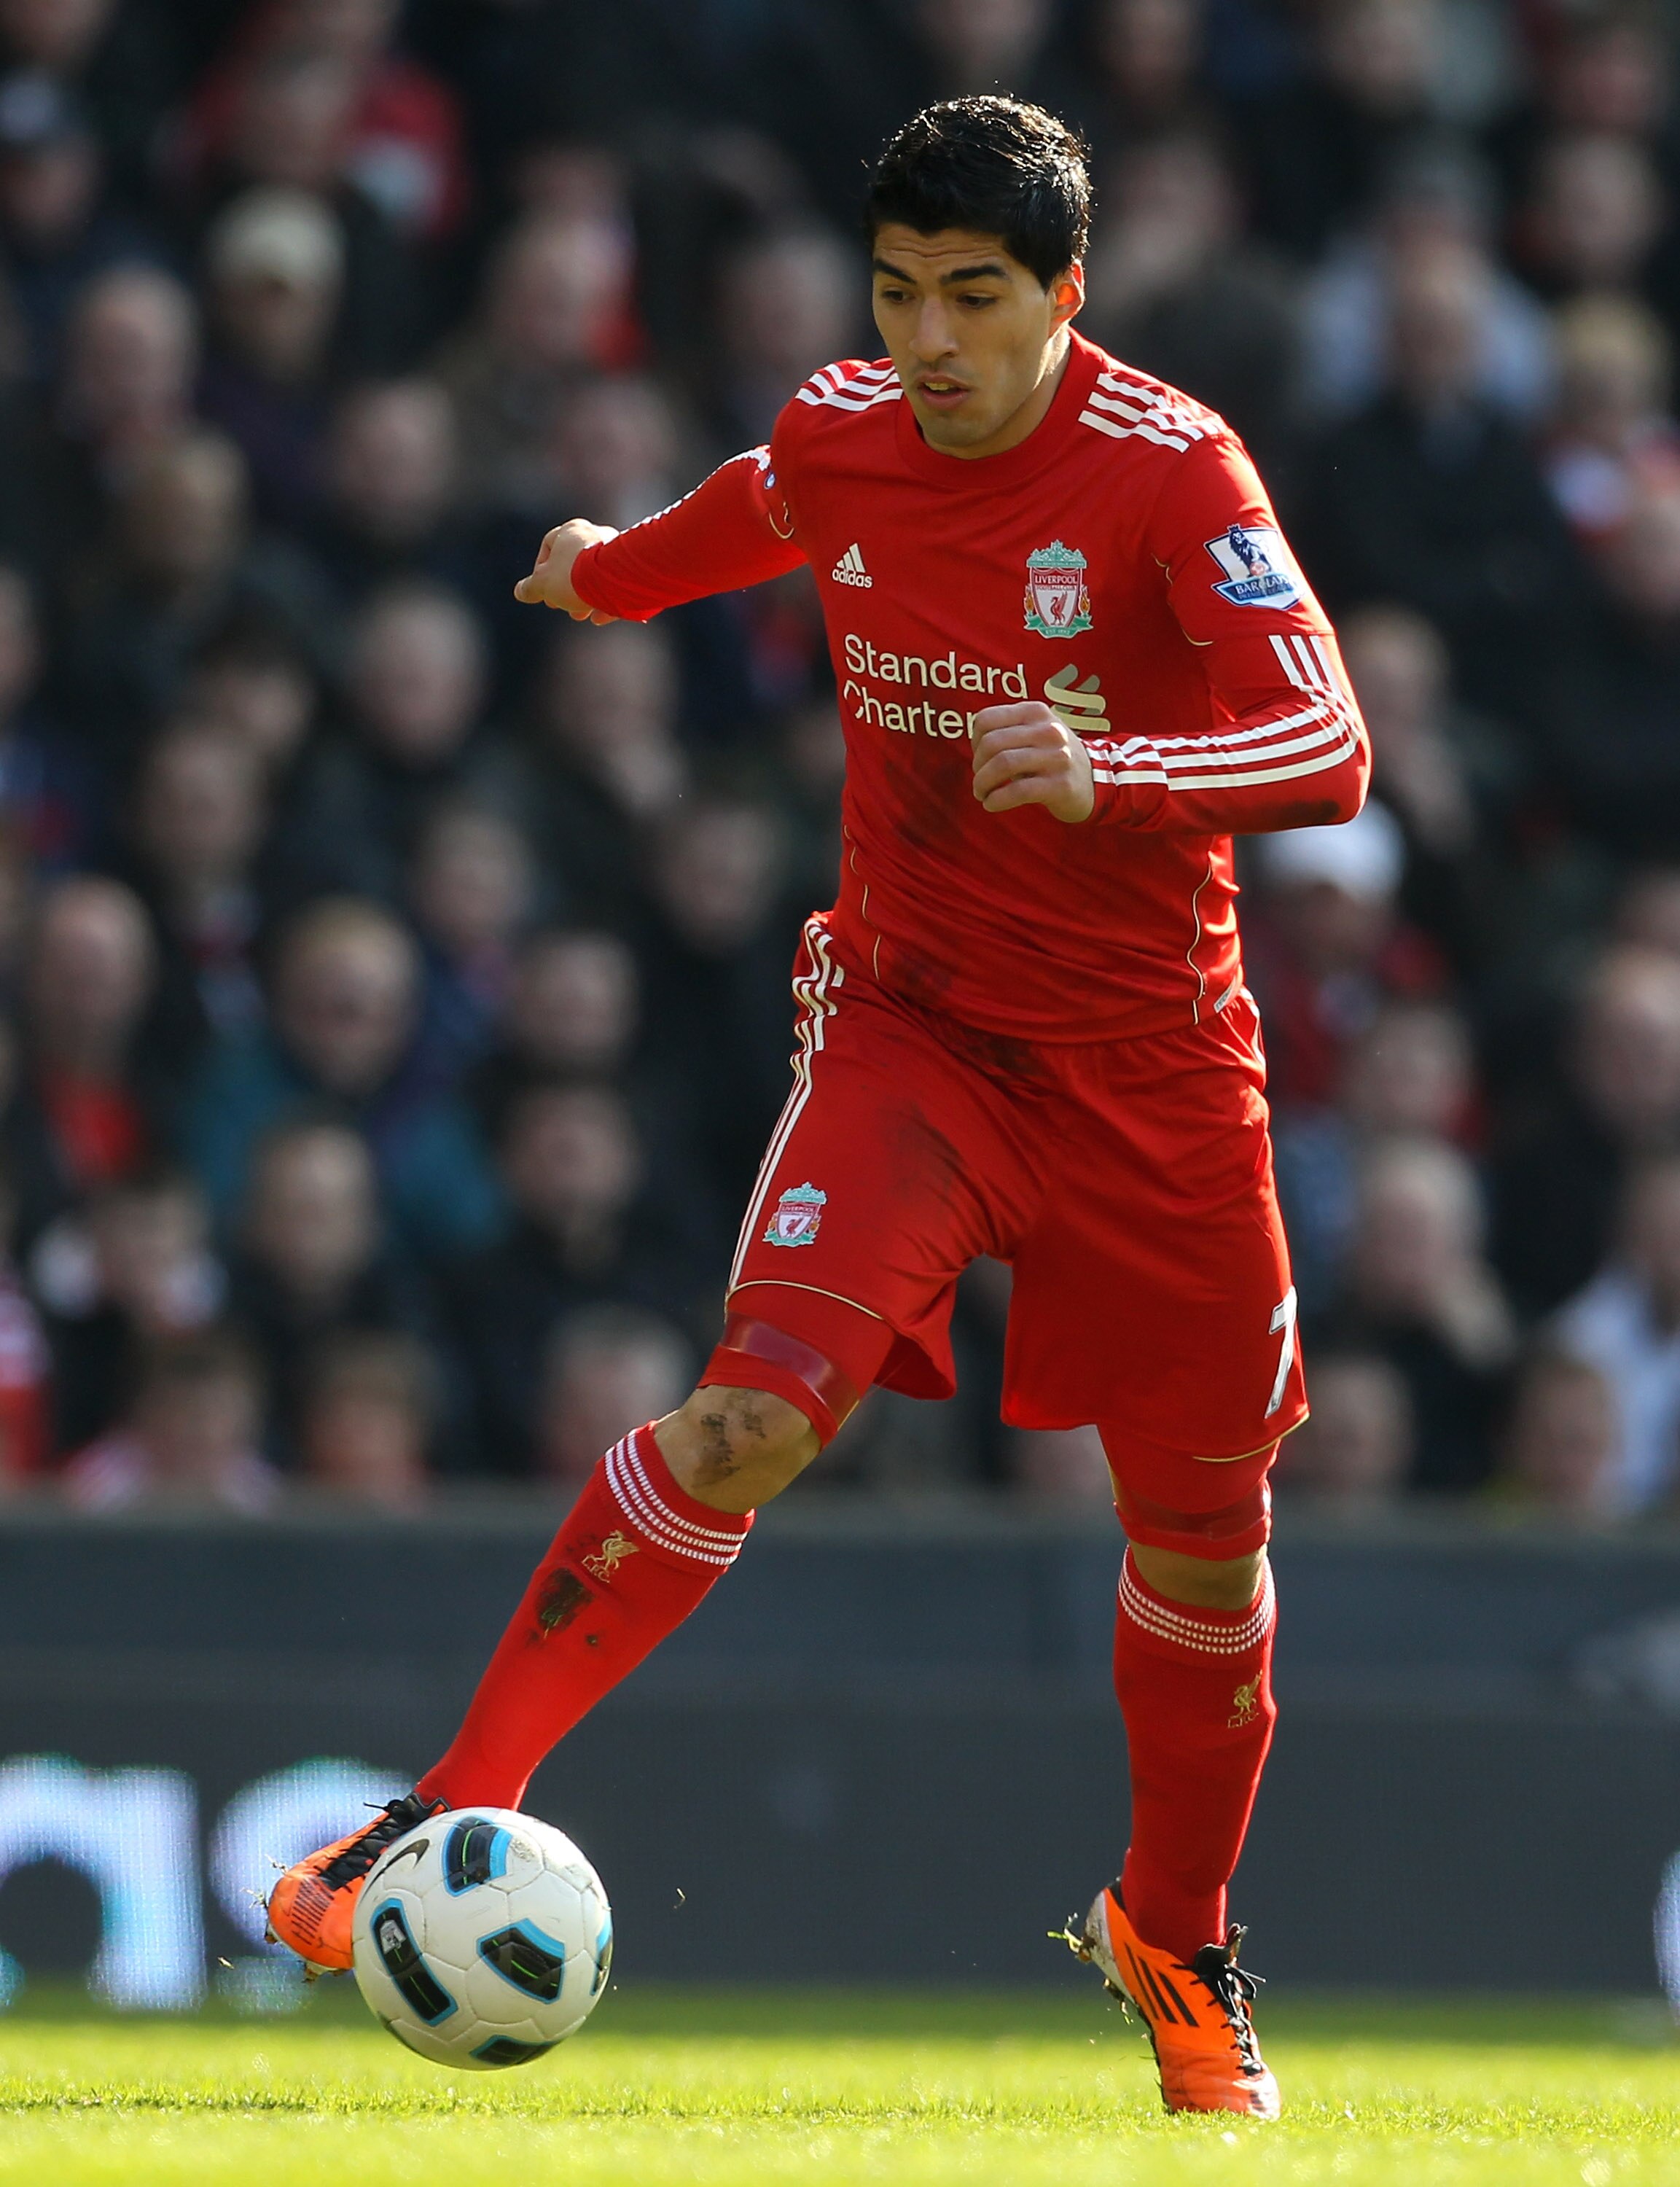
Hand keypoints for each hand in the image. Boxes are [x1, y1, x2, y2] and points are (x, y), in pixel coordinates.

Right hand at [513, 518, 619, 620]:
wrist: (616, 579)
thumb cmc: (576, 576)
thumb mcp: (543, 585)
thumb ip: (531, 588)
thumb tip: (521, 592)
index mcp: (572, 530)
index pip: (549, 545)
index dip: (540, 570)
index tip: (540, 590)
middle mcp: (596, 534)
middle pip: (574, 562)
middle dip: (565, 588)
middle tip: (561, 607)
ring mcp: (617, 550)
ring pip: (596, 575)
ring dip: (585, 597)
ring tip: (581, 615)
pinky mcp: (633, 568)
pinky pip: (617, 585)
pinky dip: (607, 601)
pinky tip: (600, 617)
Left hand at [970, 702, 1094, 822]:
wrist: (1095, 780)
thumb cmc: (1053, 757)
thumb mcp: (1035, 732)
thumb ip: (1007, 731)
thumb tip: (974, 744)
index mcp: (1035, 712)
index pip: (986, 719)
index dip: (974, 741)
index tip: (979, 757)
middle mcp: (1048, 730)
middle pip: (992, 743)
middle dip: (977, 766)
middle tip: (980, 780)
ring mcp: (1057, 757)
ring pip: (1003, 765)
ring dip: (983, 783)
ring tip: (981, 793)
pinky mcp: (1060, 784)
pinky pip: (1018, 791)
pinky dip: (997, 800)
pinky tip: (991, 804)